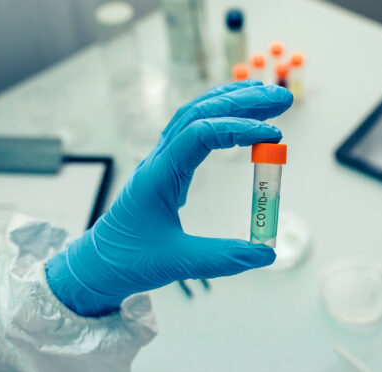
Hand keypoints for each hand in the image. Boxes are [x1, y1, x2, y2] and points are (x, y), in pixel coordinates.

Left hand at [46, 81, 293, 315]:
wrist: (98, 262)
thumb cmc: (129, 260)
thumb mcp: (177, 263)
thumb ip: (222, 258)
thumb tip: (266, 254)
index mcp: (159, 176)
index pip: (200, 134)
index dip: (239, 130)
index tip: (274, 138)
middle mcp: (160, 159)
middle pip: (201, 112)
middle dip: (244, 101)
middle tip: (284, 99)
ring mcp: (162, 159)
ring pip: (197, 114)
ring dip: (232, 101)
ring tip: (268, 97)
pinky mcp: (167, 165)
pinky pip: (194, 127)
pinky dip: (220, 114)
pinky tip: (241, 114)